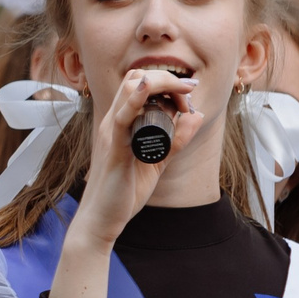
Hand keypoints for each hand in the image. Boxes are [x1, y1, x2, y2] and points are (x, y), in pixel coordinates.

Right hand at [73, 66, 204, 246]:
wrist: (102, 219)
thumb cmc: (124, 192)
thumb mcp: (157, 161)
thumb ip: (176, 140)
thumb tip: (196, 116)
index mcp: (121, 123)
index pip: (139, 83)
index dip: (166, 82)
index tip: (188, 97)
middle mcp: (113, 122)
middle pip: (135, 78)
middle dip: (167, 79)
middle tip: (189, 95)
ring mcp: (111, 133)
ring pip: (129, 89)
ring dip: (161, 84)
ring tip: (183, 97)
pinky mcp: (114, 149)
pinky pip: (122, 119)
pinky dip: (135, 100)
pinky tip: (147, 89)